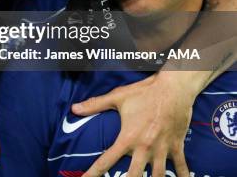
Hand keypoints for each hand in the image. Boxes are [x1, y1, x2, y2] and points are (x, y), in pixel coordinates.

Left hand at [74, 74, 194, 176]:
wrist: (173, 88)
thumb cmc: (144, 92)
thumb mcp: (117, 97)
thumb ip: (95, 105)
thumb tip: (74, 109)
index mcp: (128, 138)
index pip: (106, 160)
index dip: (94, 173)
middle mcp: (144, 147)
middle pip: (134, 175)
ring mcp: (162, 149)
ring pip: (158, 175)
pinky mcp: (177, 146)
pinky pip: (181, 166)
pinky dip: (184, 176)